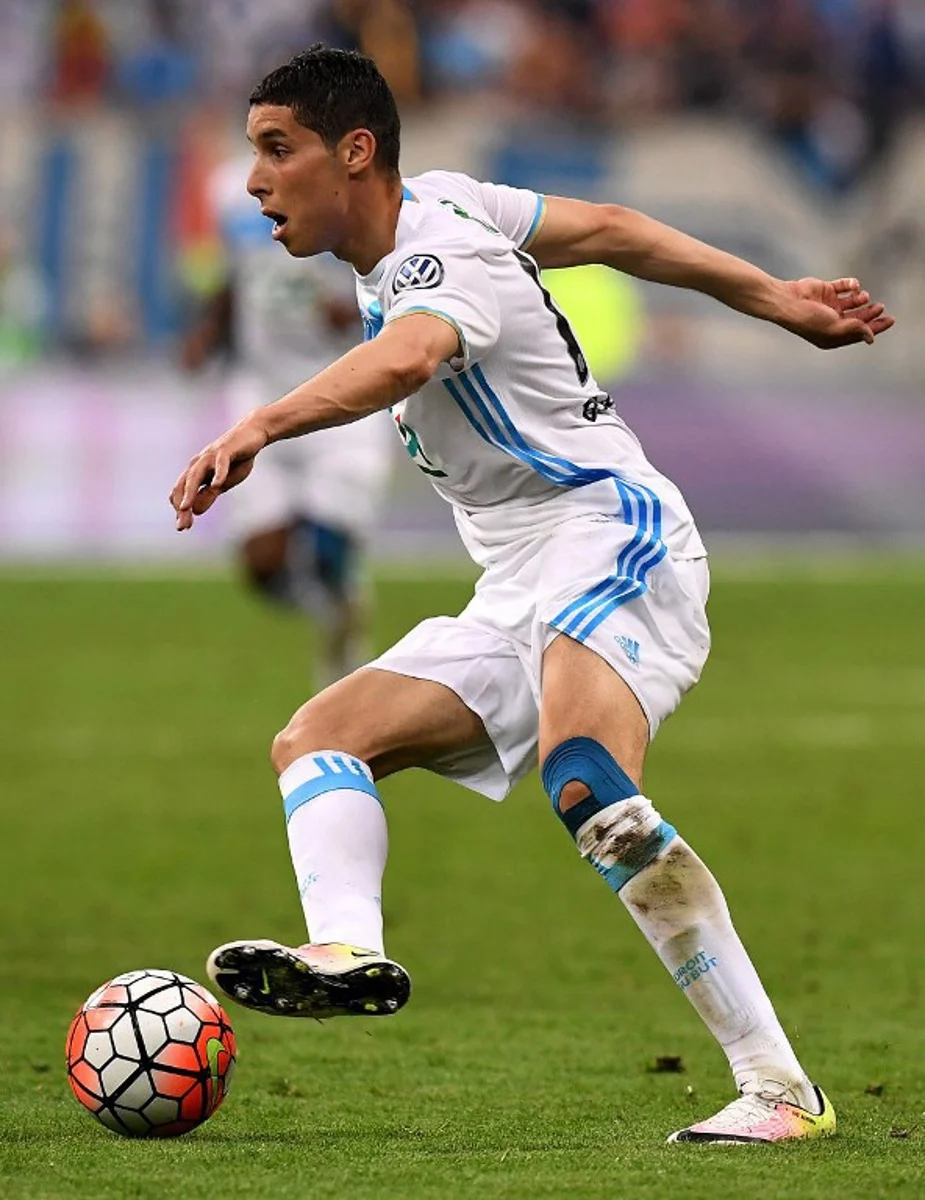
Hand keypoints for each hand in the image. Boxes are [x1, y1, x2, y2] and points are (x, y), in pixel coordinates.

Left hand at [170, 416, 268, 530]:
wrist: (253, 435)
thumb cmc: (237, 460)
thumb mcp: (223, 483)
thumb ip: (208, 495)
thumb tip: (195, 511)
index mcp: (196, 472)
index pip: (181, 492)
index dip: (181, 510)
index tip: (184, 528)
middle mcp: (198, 463)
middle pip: (184, 485)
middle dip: (182, 506)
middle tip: (183, 526)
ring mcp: (211, 456)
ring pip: (195, 474)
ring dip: (190, 492)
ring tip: (186, 508)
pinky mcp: (226, 450)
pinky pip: (220, 463)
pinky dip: (218, 473)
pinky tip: (217, 484)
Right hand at [777, 277, 894, 349]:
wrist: (788, 301)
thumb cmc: (808, 319)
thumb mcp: (835, 328)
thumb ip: (855, 330)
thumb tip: (871, 338)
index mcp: (833, 336)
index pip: (859, 333)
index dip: (876, 327)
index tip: (890, 320)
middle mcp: (831, 321)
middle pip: (857, 318)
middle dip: (871, 313)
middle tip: (880, 307)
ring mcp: (829, 305)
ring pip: (852, 302)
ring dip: (861, 299)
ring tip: (863, 297)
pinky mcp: (826, 290)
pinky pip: (843, 286)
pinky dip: (851, 285)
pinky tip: (854, 286)